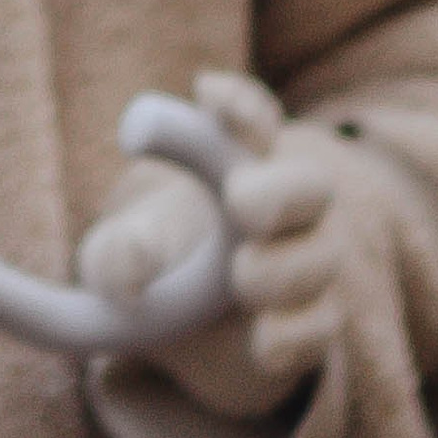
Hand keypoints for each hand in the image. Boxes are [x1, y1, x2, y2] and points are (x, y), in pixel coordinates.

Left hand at [77, 71, 347, 418]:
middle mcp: (282, 207)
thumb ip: (115, 254)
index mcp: (234, 163)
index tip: (208, 94)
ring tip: (241, 275)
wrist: (189, 333)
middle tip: (240, 201)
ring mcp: (305, 265)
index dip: (239, 105)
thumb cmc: (159, 263)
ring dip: (285, 267)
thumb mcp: (119, 257)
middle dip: (280, 189)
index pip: (252, 119)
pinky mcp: (310, 324)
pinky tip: (264, 343)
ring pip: (321, 257)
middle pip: (309, 183)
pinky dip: (295, 333)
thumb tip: (126, 275)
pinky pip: (321, 327)